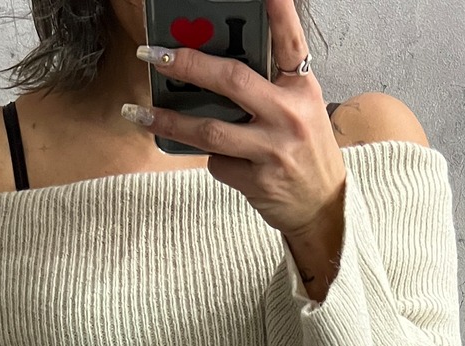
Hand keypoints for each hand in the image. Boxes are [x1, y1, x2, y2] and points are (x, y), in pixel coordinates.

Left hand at [130, 0, 345, 253]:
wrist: (323, 207)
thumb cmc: (306, 151)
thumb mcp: (301, 109)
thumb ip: (267, 86)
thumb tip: (214, 67)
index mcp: (302, 89)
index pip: (290, 42)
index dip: (277, 12)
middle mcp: (289, 116)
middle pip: (231, 81)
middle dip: (188, 65)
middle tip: (155, 56)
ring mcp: (272, 150)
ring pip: (210, 131)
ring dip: (170, 121)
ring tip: (141, 113)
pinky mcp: (257, 182)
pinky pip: (217, 163)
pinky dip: (210, 158)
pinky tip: (215, 157)